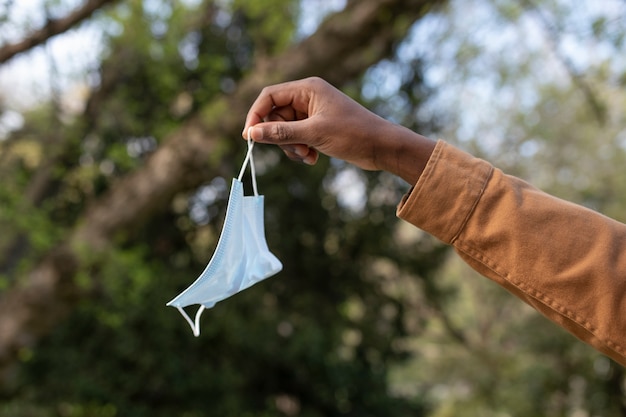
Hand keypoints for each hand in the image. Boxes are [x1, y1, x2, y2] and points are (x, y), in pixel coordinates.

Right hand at [242, 77, 435, 183]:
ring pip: (285, 130)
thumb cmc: (353, 134)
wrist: (382, 147)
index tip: (249, 137)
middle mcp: (308, 97)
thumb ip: (281, 133)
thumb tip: (252, 133)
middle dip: (281, 137)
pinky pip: (297, 137)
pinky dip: (300, 149)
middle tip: (296, 151)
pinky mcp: (318, 127)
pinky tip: (313, 159)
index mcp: (307, 88)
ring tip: (307, 156)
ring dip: (292, 146)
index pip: (269, 96)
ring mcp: (313, 112)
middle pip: (275, 115)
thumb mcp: (314, 134)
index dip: (256, 115)